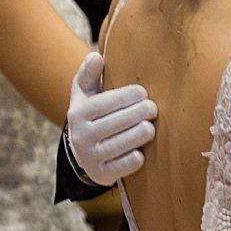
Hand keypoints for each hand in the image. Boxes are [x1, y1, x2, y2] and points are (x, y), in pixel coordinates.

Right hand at [65, 52, 157, 185]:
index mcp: (78, 113)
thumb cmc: (90, 113)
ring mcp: (90, 157)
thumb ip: (89, 73)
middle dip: (140, 113)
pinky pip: (124, 166)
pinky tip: (142, 151)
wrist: (82, 151)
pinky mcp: (101, 174)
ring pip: (124, 143)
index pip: (108, 102)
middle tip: (152, 108)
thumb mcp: (84, 92)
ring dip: (142, 133)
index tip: (143, 92)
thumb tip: (95, 57)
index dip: (129, 95)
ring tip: (150, 126)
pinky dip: (135, 158)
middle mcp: (81, 136)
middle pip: (119, 122)